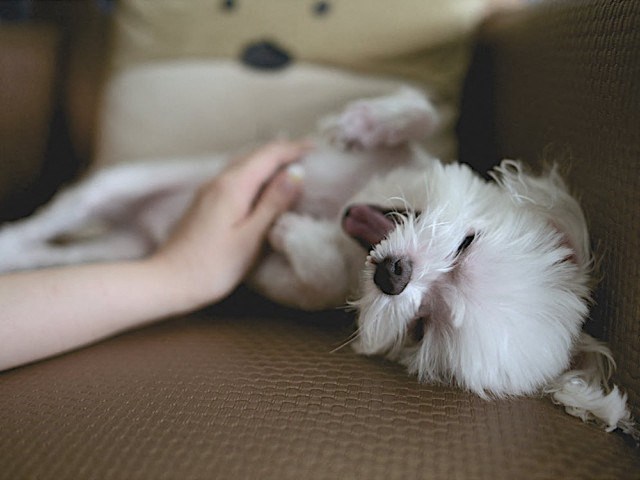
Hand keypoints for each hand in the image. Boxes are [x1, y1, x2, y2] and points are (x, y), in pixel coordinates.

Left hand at [151, 141, 307, 307]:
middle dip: (283, 151)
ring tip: (291, 165)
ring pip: (243, 164)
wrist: (168, 281)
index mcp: (233, 186)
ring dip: (268, 160)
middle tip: (309, 153)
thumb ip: (273, 203)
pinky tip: (263, 184)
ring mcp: (209, 190)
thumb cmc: (213, 266)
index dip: (294, 149)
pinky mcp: (204, 202)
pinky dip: (255, 173)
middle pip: (255, 154)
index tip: (317, 149)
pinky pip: (235, 176)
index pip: (268, 155)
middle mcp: (219, 181)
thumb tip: (296, 173)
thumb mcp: (251, 237)